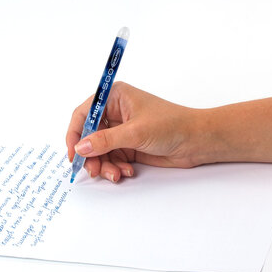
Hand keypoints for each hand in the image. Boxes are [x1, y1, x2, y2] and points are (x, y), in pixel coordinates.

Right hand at [66, 82, 203, 182]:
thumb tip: (80, 148)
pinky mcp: (128, 145)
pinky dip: (115, 167)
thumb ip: (105, 141)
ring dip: (104, 165)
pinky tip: (127, 171)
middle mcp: (115, 112)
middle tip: (94, 170)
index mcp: (114, 97)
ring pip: (99, 150)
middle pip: (89, 136)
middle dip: (91, 155)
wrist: (198, 141)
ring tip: (115, 174)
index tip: (73, 153)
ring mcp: (121, 130)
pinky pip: (112, 158)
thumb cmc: (172, 125)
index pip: (84, 113)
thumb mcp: (135, 133)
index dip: (75, 134)